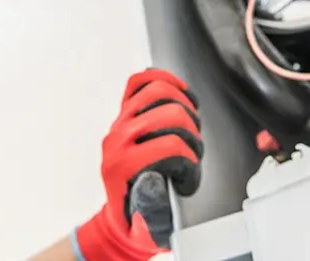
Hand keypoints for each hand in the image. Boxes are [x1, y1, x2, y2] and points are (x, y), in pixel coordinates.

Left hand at [75, 69, 202, 260]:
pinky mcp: (125, 112)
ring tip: (189, 129)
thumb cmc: (138, 221)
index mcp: (121, 166)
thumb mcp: (149, 228)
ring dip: (184, 108)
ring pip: (159, 91)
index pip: (171, 146)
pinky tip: (180, 94)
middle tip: (191, 154)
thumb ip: (152, 208)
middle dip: (192, 134)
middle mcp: (117, 139)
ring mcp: (120, 122)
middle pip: (171, 114)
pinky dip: (164, 80)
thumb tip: (155, 179)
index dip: (189, 163)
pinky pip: (141, 82)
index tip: (187, 180)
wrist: (121, 216)